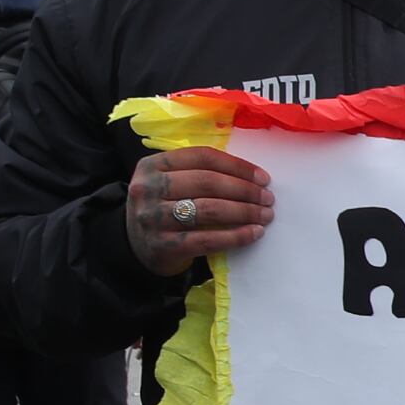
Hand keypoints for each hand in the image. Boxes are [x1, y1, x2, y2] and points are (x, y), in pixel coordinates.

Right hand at [126, 148, 273, 277]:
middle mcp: (148, 188)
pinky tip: (254, 233)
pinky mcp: (163, 245)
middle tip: (268, 198)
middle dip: (245, 190)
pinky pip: (207, 240)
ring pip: (209, 210)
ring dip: (244, 212)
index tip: (263, 177)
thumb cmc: (164, 208)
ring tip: (265, 215)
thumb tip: (251, 176)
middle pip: (207, 182)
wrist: (136, 248)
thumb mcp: (168, 183)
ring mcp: (153, 218)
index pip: (202, 157)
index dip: (237, 166)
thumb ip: (198, 173)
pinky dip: (236, 236)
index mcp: (152, 165)